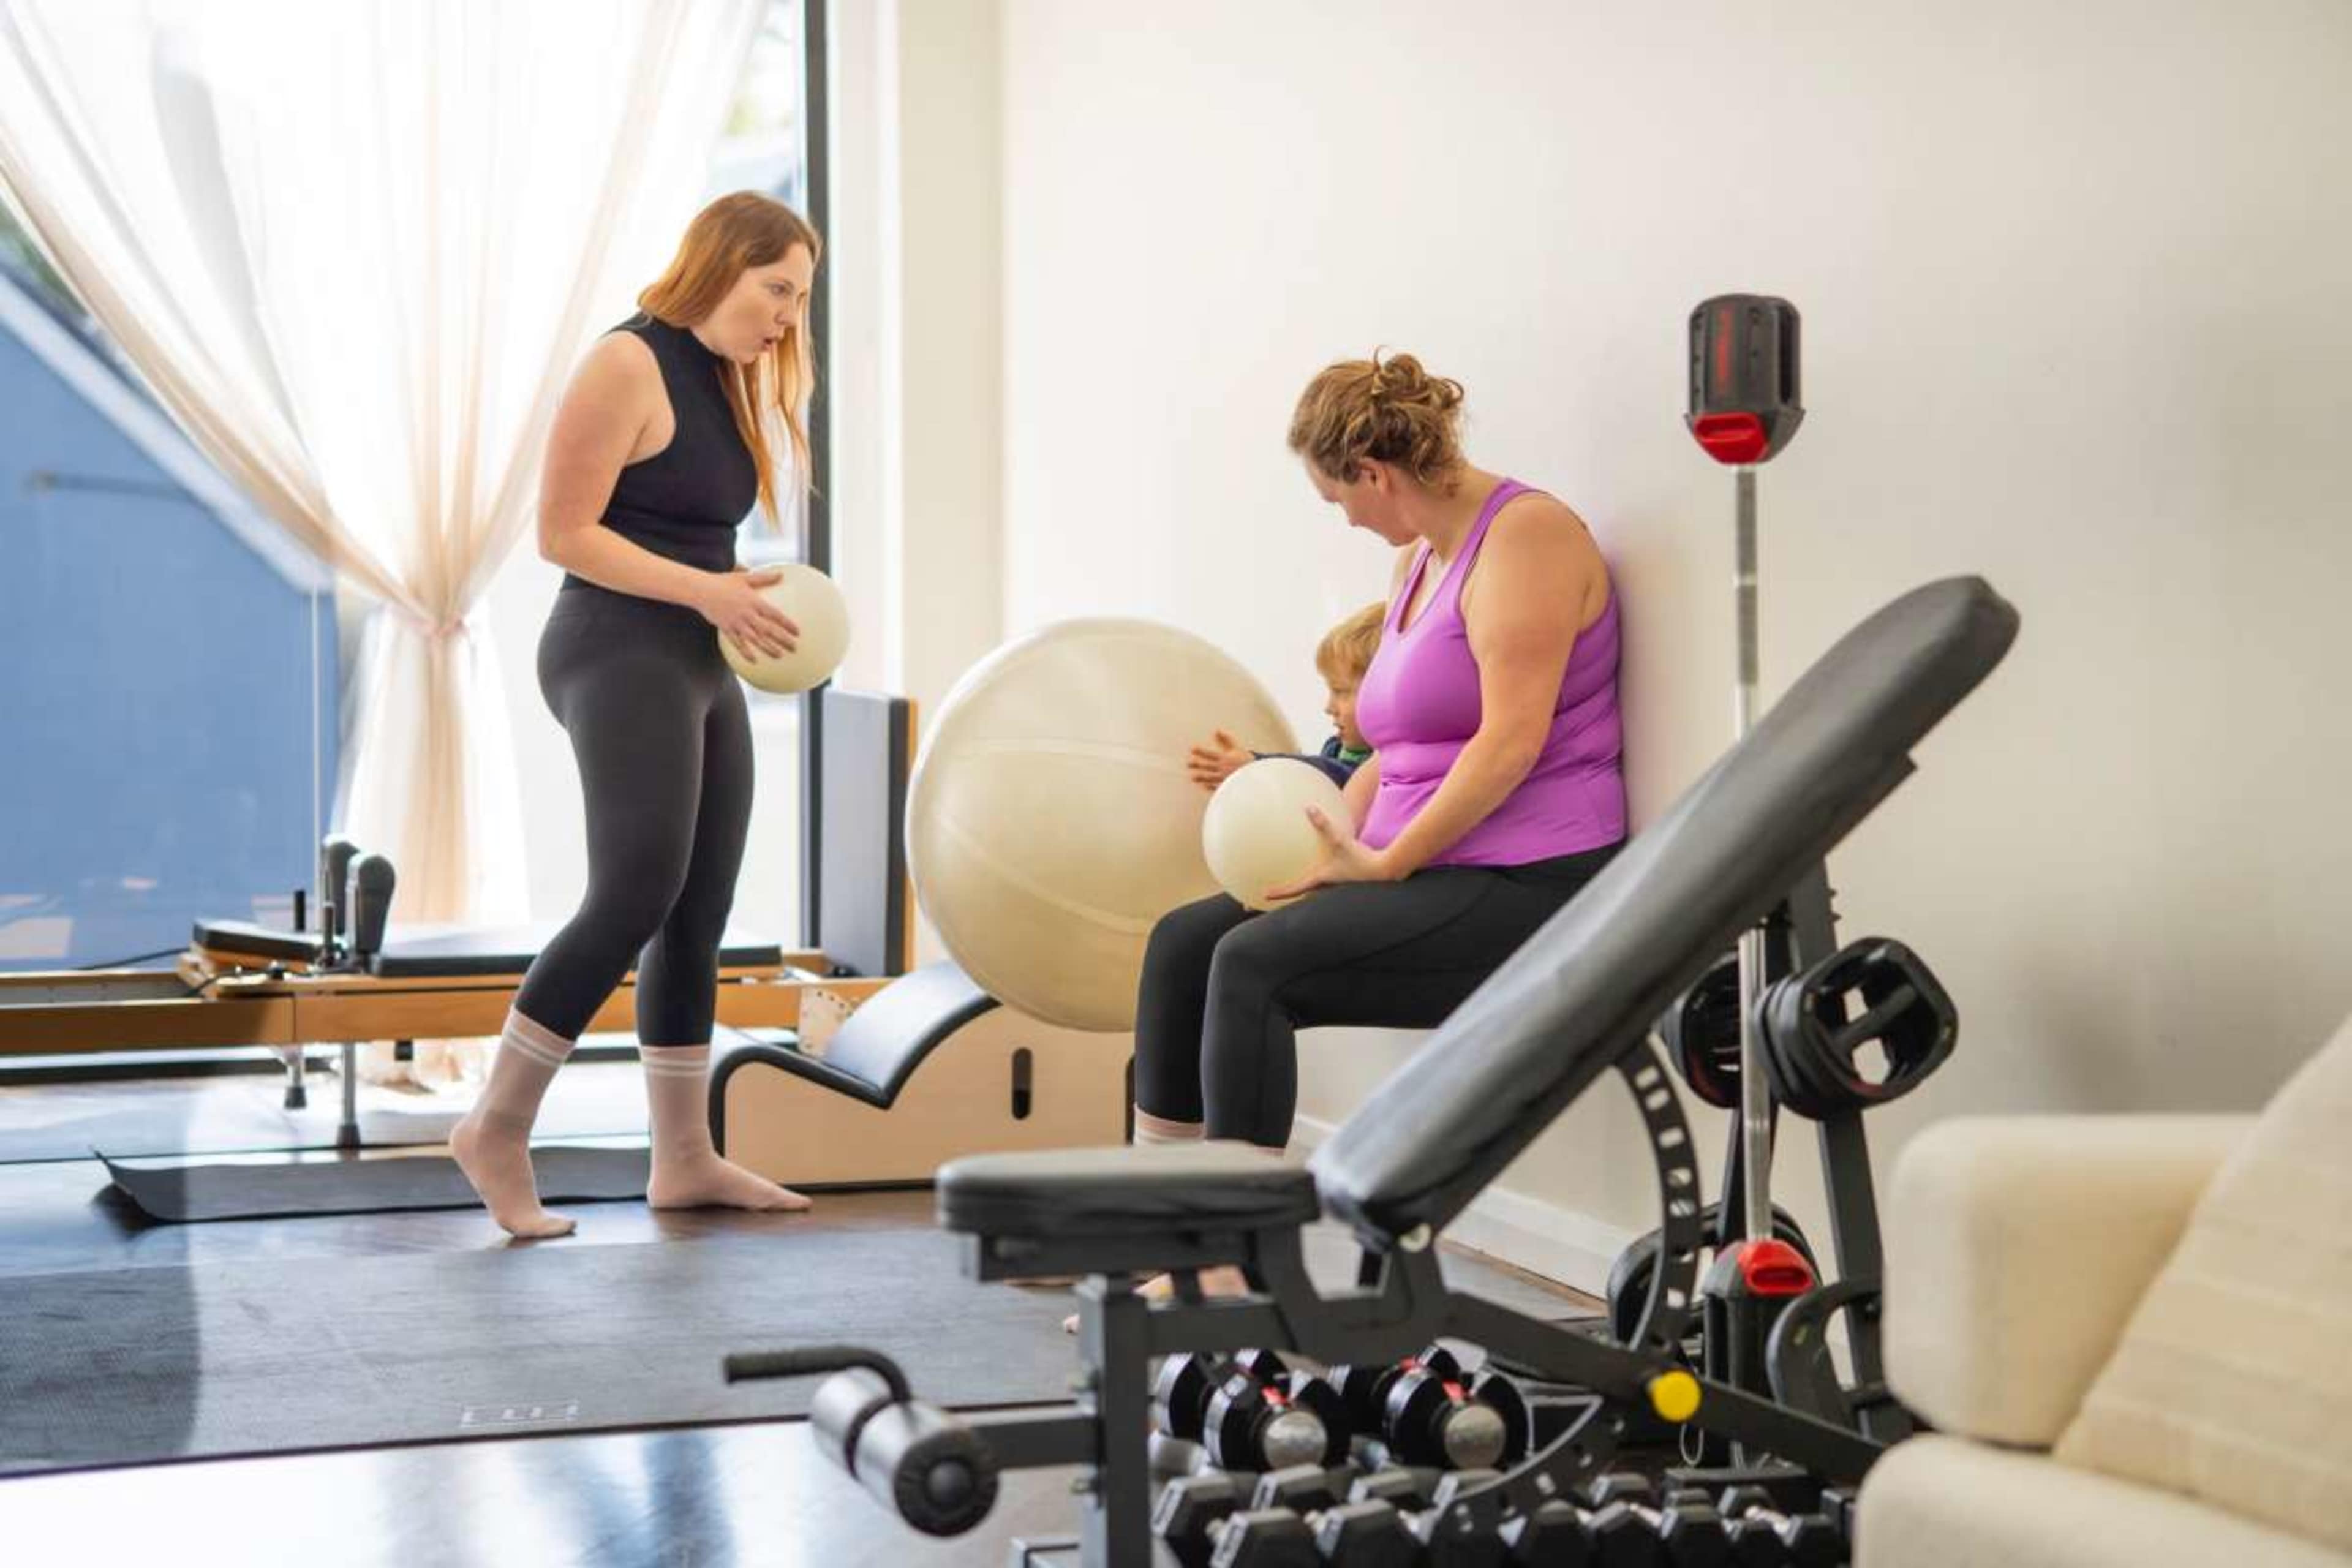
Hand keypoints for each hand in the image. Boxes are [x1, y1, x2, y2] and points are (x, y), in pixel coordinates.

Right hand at [698, 567, 798, 660]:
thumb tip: (781, 574)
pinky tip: (754, 660)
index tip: (797, 632)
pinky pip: (738, 643)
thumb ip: (763, 578)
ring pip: (755, 639)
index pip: (774, 615)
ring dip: (768, 648)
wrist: (701, 590)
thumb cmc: (723, 582)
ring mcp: (736, 623)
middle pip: (768, 630)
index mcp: (753, 601)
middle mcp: (747, 614)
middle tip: (795, 648)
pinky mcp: (726, 629)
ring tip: (780, 656)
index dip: (787, 624)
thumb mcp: (744, 577)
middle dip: (782, 640)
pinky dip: (746, 652)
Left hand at [1186, 729, 1253, 791]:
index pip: (1210, 754)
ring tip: (1192, 777)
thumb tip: (1216, 730)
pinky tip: (1203, 786)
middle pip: (1207, 766)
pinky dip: (1209, 786)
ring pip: (1209, 778)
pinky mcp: (1227, 787)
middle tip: (1188, 763)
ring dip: (1200, 777)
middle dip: (1197, 765)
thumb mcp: (1237, 748)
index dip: (1200, 751)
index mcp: (1225, 759)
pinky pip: (1216, 787)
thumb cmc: (1246, 761)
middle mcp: (1223, 769)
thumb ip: (1226, 740)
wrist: (1257, 776)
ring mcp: (1224, 779)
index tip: (1192, 749)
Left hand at [1260, 805, 1399, 902]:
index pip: (1295, 889)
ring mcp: (1334, 891)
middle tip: (1270, 901)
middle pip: (1300, 899)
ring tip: (1287, 894)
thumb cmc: (1362, 858)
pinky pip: (1323, 887)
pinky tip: (1318, 874)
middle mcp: (1325, 889)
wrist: (1386, 871)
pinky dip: (1314, 886)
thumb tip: (1309, 807)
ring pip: (1311, 897)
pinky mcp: (1343, 887)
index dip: (1279, 892)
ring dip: (1299, 897)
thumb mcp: (1340, 839)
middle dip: (1284, 903)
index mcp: (1321, 881)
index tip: (1263, 895)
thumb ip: (1324, 824)